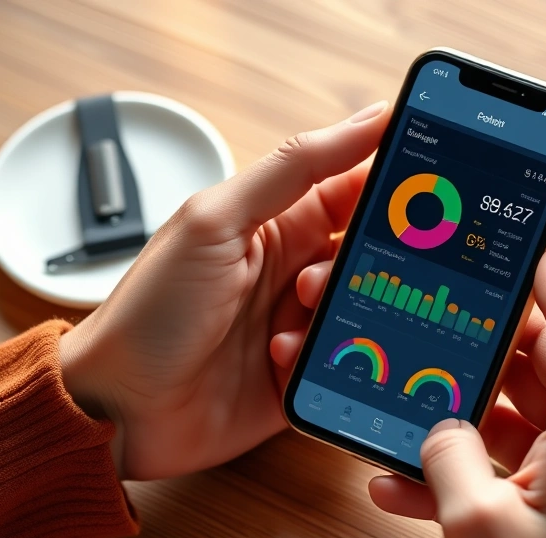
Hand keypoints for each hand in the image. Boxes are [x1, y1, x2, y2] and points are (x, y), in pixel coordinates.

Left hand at [59, 101, 391, 479]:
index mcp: (277, 223)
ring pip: (367, 309)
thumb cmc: (151, 311)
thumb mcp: (216, 221)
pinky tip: (281, 362)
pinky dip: (328, 362)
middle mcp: (294, 270)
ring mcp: (301, 325)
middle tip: (330, 274)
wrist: (117, 410)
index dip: (392, 185)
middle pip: (369, 253)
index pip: (354, 187)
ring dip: (340, 315)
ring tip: (292, 322)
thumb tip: (369, 118)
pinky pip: (351, 364)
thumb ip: (294, 167)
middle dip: (371, 263)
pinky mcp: (305, 378)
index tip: (428, 185)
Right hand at [368, 250, 545, 537]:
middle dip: (497, 348)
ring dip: (481, 411)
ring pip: (542, 406)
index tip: (523, 248)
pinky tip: (422, 482)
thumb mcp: (475, 526)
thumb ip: (447, 454)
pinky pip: (539, 456)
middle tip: (450, 330)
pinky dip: (488, 459)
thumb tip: (441, 427)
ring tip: (422, 415)